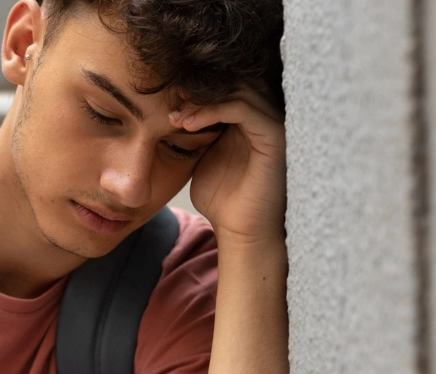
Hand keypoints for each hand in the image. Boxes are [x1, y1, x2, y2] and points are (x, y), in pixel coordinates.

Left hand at [169, 88, 286, 247]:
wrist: (241, 231)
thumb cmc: (221, 199)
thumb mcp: (200, 156)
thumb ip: (193, 131)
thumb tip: (168, 109)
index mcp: (247, 119)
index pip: (223, 85)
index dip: (192, 89)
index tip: (161, 102)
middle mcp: (263, 116)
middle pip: (231, 80)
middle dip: (195, 89)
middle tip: (165, 102)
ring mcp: (271, 123)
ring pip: (236, 90)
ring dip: (199, 100)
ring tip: (173, 117)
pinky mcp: (274, 136)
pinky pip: (243, 108)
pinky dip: (212, 110)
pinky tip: (188, 124)